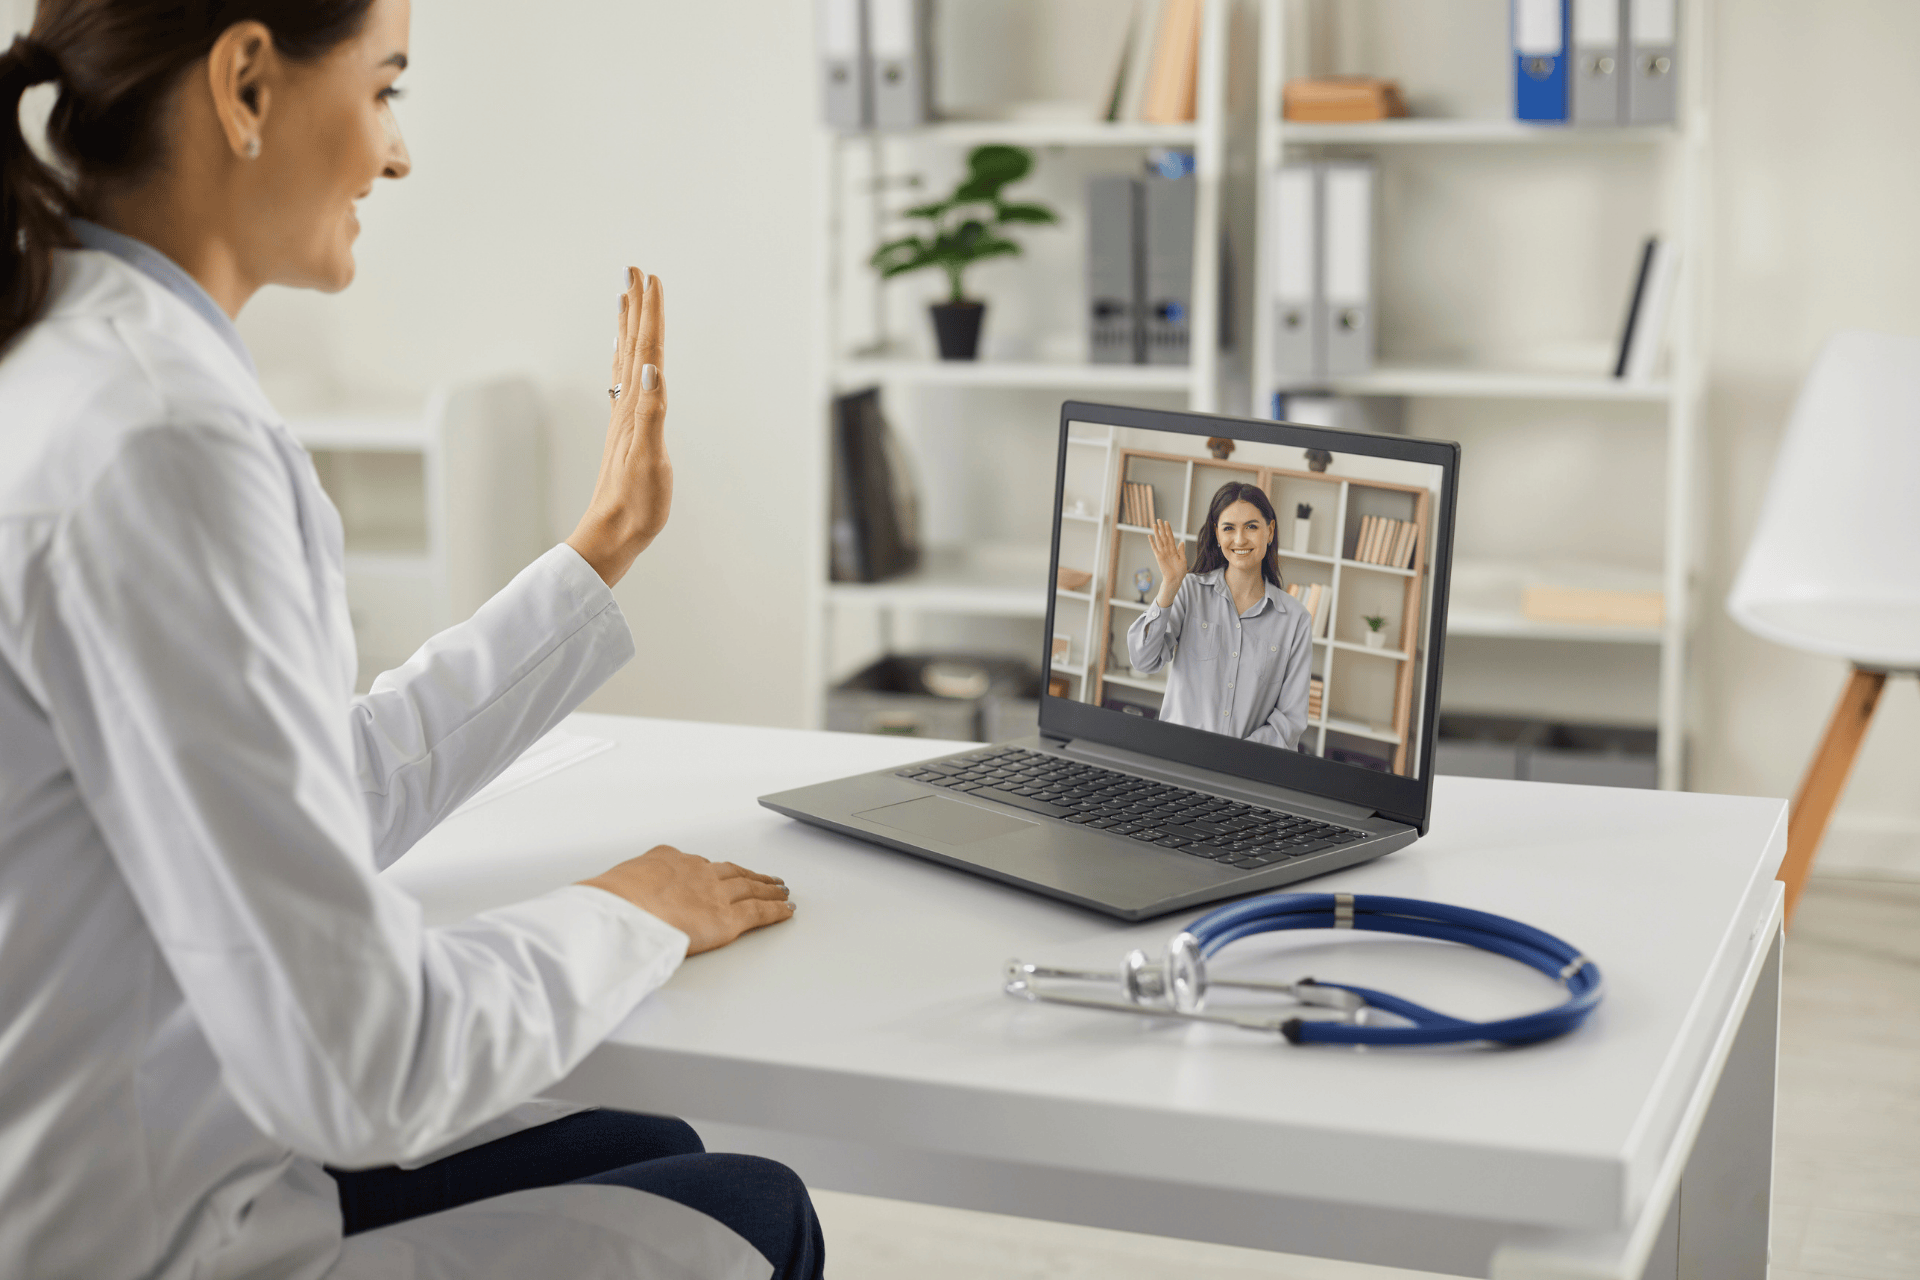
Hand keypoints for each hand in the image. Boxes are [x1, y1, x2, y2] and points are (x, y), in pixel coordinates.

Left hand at [568, 267, 669, 587]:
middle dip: (637, 308)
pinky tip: (629, 360)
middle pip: (634, 346)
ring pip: (627, 361)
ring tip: (628, 301)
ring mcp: (626, 419)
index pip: (646, 350)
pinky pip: (628, 383)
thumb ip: (652, 412)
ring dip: (630, 328)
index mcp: (637, 408)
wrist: (612, 533)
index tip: (651, 279)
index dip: (650, 314)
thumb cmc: (636, 503)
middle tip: (635, 271)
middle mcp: (628, 407)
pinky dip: (629, 361)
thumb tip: (650, 369)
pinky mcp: (627, 433)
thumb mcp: (650, 458)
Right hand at [580, 845, 793, 955]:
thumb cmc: (609, 903)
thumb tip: (616, 903)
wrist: (621, 910)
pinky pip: (759, 912)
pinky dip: (776, 911)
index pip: (698, 864)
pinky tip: (787, 910)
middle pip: (731, 872)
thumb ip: (627, 892)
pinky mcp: (726, 919)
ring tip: (781, 890)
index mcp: (667, 860)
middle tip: (765, 877)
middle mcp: (696, 872)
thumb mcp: (614, 887)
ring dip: (767, 888)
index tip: (721, 871)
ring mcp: (714, 894)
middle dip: (750, 875)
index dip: (715, 870)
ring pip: (750, 888)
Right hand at [1148, 519, 1187, 606]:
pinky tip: (1150, 536)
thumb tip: (1181, 542)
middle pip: (1164, 536)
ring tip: (1154, 525)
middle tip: (1159, 520)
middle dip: (1161, 528)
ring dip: (1157, 532)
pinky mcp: (1159, 557)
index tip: (1166, 522)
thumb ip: (1181, 550)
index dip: (1168, 530)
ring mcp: (1162, 553)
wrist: (1175, 579)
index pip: (1171, 537)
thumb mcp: (1183, 560)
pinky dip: (1152, 542)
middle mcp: (1167, 550)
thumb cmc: (1180, 571)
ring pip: (1159, 540)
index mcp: (1174, 550)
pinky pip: (1154, 548)